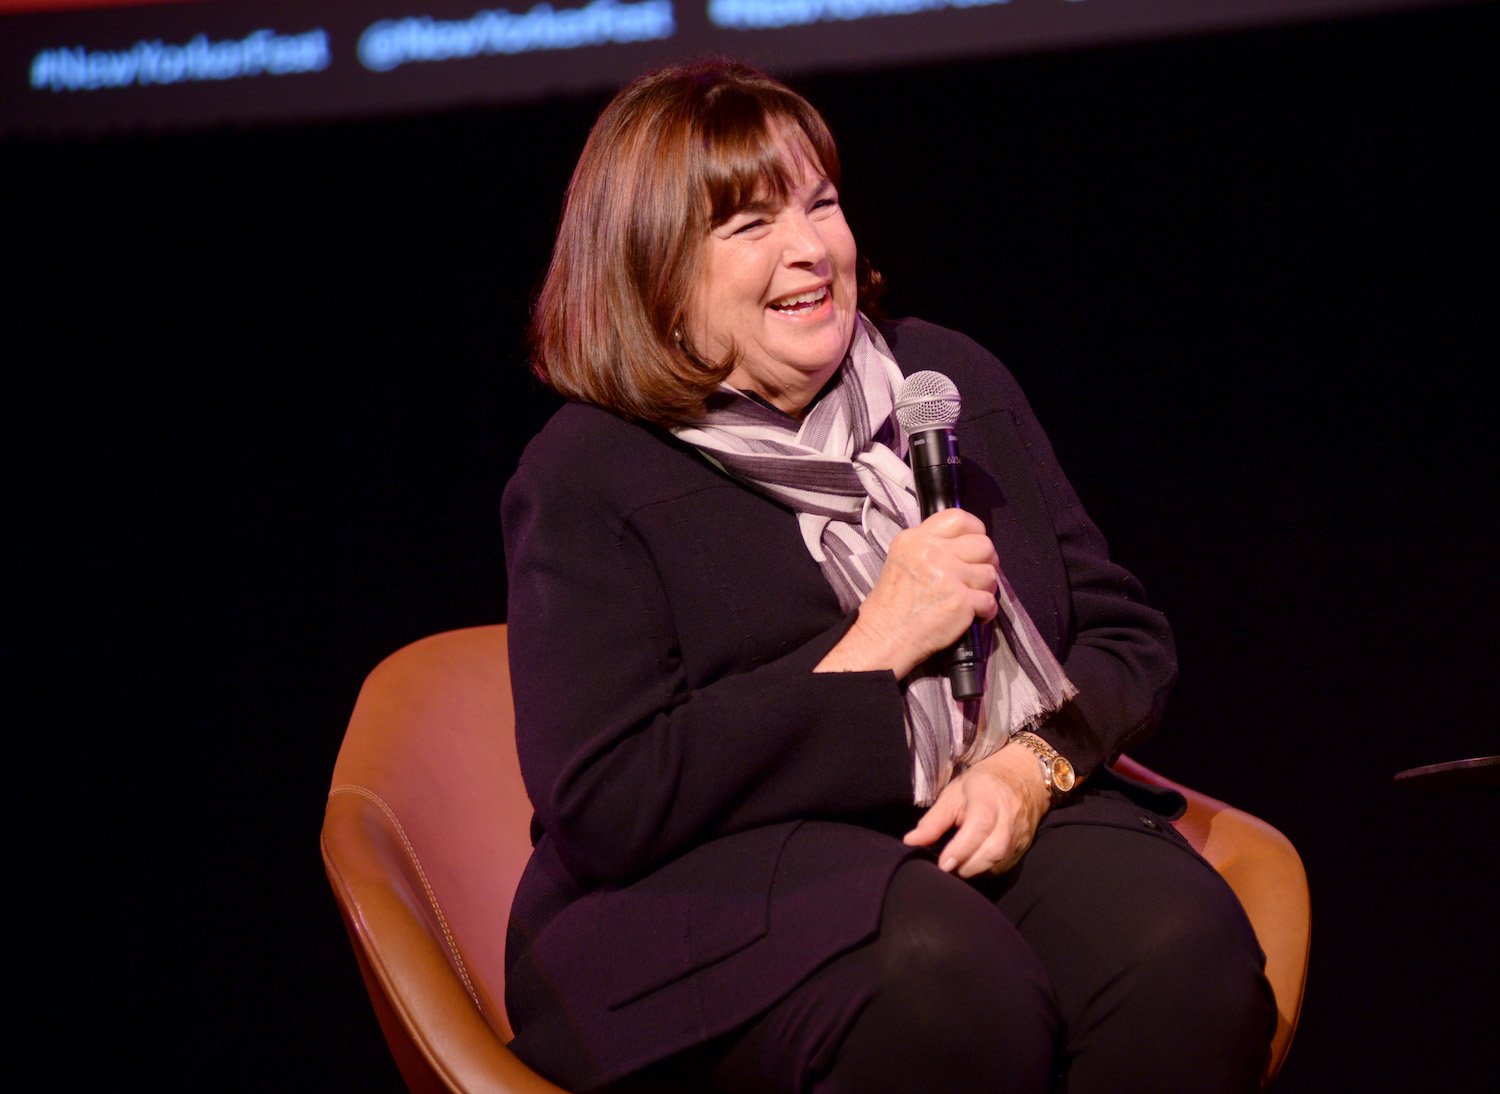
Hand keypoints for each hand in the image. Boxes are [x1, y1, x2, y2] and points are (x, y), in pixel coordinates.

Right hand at [816, 509, 998, 676]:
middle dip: (986, 561)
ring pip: (990, 574)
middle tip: (976, 575)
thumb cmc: (894, 603)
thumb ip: (930, 546)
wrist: (886, 636)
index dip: (975, 531)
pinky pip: (990, 601)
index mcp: (916, 539)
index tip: (974, 547)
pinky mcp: (960, 601)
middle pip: (983, 544)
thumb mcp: (902, 558)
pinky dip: (986, 611)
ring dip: (985, 588)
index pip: (960, 518)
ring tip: (970, 597)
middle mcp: (932, 553)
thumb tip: (965, 544)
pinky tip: (973, 615)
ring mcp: (948, 576)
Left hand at [902, 743, 1050, 877]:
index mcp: (989, 796)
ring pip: (1000, 861)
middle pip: (993, 849)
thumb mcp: (954, 794)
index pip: (979, 825)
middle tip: (946, 866)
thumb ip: (934, 820)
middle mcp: (1009, 816)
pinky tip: (974, 864)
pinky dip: (987, 870)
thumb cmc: (982, 785)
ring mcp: (1021, 833)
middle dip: (967, 864)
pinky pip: (1005, 865)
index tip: (942, 863)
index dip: (961, 848)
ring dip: (976, 869)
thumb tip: (910, 842)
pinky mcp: (1025, 846)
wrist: (1024, 778)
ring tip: (958, 866)